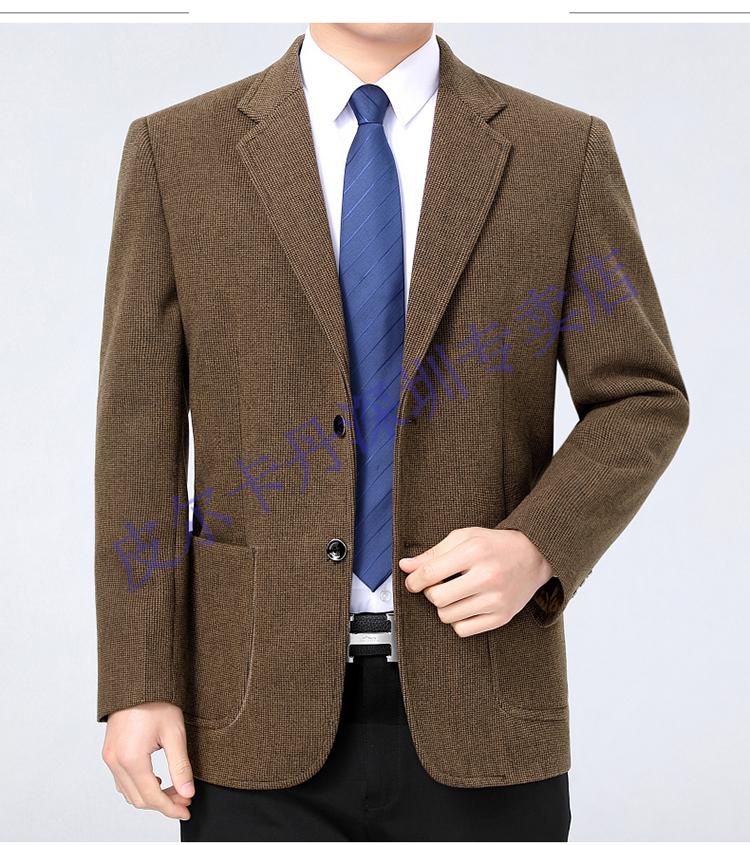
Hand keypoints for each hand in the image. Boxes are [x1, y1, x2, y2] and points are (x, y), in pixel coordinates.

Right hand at [102, 702, 194, 820]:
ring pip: (128, 792)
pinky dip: (138, 786)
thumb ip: (181, 766)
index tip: (186, 809)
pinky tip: (156, 779)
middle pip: (139, 799)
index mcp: (131, 759)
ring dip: (151, 796)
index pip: (152, 797)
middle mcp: (115, 761)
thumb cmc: (156, 701)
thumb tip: (187, 792)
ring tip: (174, 789)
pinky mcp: (109, 752)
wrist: (137, 681)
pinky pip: (122, 780)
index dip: (171, 807)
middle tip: (184, 800)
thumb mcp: (175, 733)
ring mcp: (109, 757)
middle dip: (163, 803)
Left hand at [398, 527, 552, 636]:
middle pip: (437, 598)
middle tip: (438, 586)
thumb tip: (406, 566)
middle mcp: (487, 576)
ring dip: (443, 607)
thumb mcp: (464, 538)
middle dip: (430, 593)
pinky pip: (464, 630)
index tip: (412, 582)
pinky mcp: (502, 617)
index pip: (431, 573)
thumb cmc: (494, 545)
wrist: (534, 556)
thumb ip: (433, 553)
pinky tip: (464, 607)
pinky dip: (458, 621)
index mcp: (475, 551)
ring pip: (448, 617)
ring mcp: (496, 600)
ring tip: (454, 595)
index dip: (414, 580)